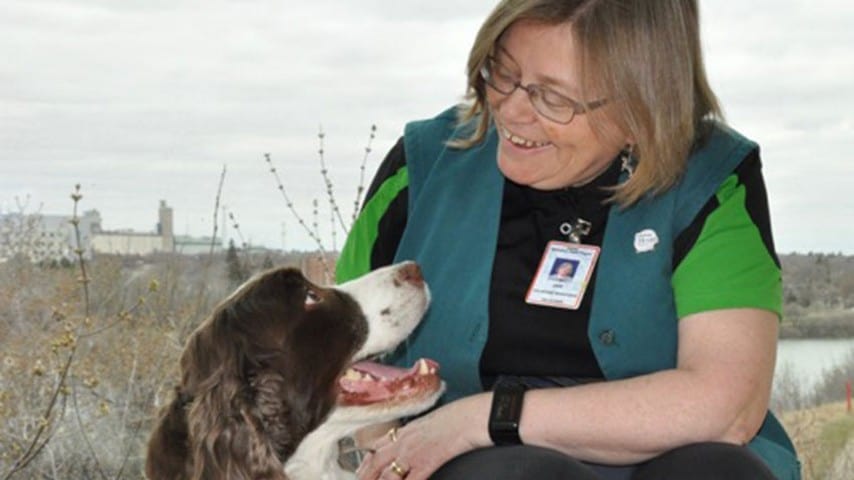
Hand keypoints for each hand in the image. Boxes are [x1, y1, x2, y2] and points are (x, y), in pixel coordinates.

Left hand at [356, 394, 490, 479]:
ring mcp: (413, 452)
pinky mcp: (425, 463)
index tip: (361, 470)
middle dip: (366, 476)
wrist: (472, 416)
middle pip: (376, 461)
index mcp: (406, 429)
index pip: (377, 445)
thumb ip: (421, 432)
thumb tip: (419, 440)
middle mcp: (405, 440)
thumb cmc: (459, 416)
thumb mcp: (434, 420)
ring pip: (387, 476)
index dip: (366, 461)